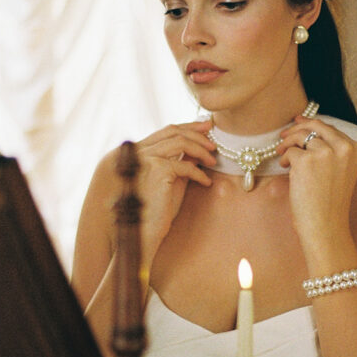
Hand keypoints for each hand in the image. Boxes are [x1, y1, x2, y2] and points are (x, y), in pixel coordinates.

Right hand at [134, 119, 215, 262]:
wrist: (146, 229)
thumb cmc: (158, 209)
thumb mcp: (173, 181)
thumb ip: (182, 163)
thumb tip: (197, 151)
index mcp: (143, 152)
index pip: (168, 131)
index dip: (188, 126)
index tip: (206, 127)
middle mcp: (143, 152)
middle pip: (174, 132)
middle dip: (197, 133)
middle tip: (214, 141)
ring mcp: (149, 159)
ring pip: (181, 142)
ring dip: (201, 150)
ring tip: (213, 161)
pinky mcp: (158, 170)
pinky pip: (186, 165)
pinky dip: (199, 173)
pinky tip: (206, 183)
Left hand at [276, 116, 356, 251]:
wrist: (326, 225)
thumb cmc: (330, 202)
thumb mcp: (340, 170)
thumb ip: (331, 149)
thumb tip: (306, 126)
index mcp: (356, 148)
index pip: (331, 129)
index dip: (313, 125)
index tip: (299, 123)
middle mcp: (344, 147)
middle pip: (316, 125)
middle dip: (297, 127)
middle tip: (284, 134)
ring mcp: (325, 152)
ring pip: (300, 136)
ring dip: (288, 143)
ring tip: (282, 155)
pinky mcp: (306, 160)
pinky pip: (290, 151)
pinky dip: (285, 158)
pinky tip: (286, 169)